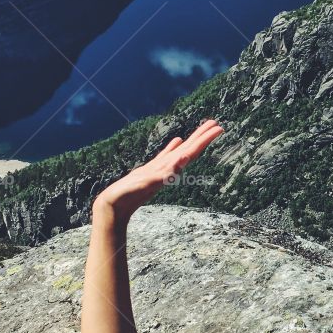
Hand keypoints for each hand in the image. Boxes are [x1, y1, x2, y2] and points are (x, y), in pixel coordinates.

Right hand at [92, 118, 224, 224]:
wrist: (113, 208)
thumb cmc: (128, 197)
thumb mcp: (148, 184)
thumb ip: (165, 173)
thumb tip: (183, 160)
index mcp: (169, 169)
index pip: (191, 151)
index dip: (205, 140)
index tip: (219, 128)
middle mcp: (167, 168)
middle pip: (189, 149)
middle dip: (202, 136)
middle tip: (217, 123)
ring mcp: (159, 169)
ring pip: (179, 151)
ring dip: (191, 140)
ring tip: (203, 129)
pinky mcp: (149, 171)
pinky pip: (165, 155)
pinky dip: (173, 147)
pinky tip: (178, 140)